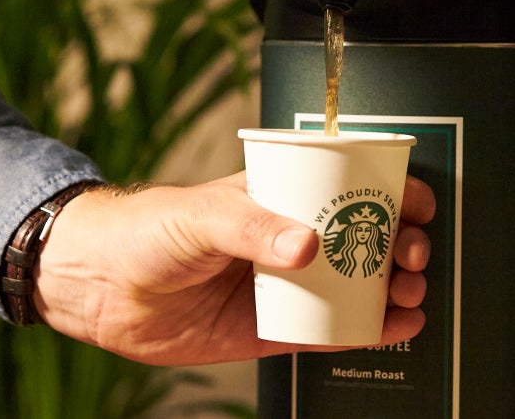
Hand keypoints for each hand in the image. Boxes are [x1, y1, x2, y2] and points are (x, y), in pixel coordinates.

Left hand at [33, 172, 435, 364]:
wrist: (98, 288)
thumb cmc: (144, 231)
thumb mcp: (199, 215)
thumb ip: (251, 226)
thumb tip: (308, 245)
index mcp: (279, 196)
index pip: (351, 185)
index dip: (393, 191)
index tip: (416, 205)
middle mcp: (291, 238)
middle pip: (368, 236)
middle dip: (403, 242)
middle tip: (410, 255)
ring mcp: (288, 285)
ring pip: (360, 284)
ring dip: (395, 287)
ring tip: (407, 292)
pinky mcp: (276, 329)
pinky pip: (334, 330)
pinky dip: (372, 330)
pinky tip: (398, 328)